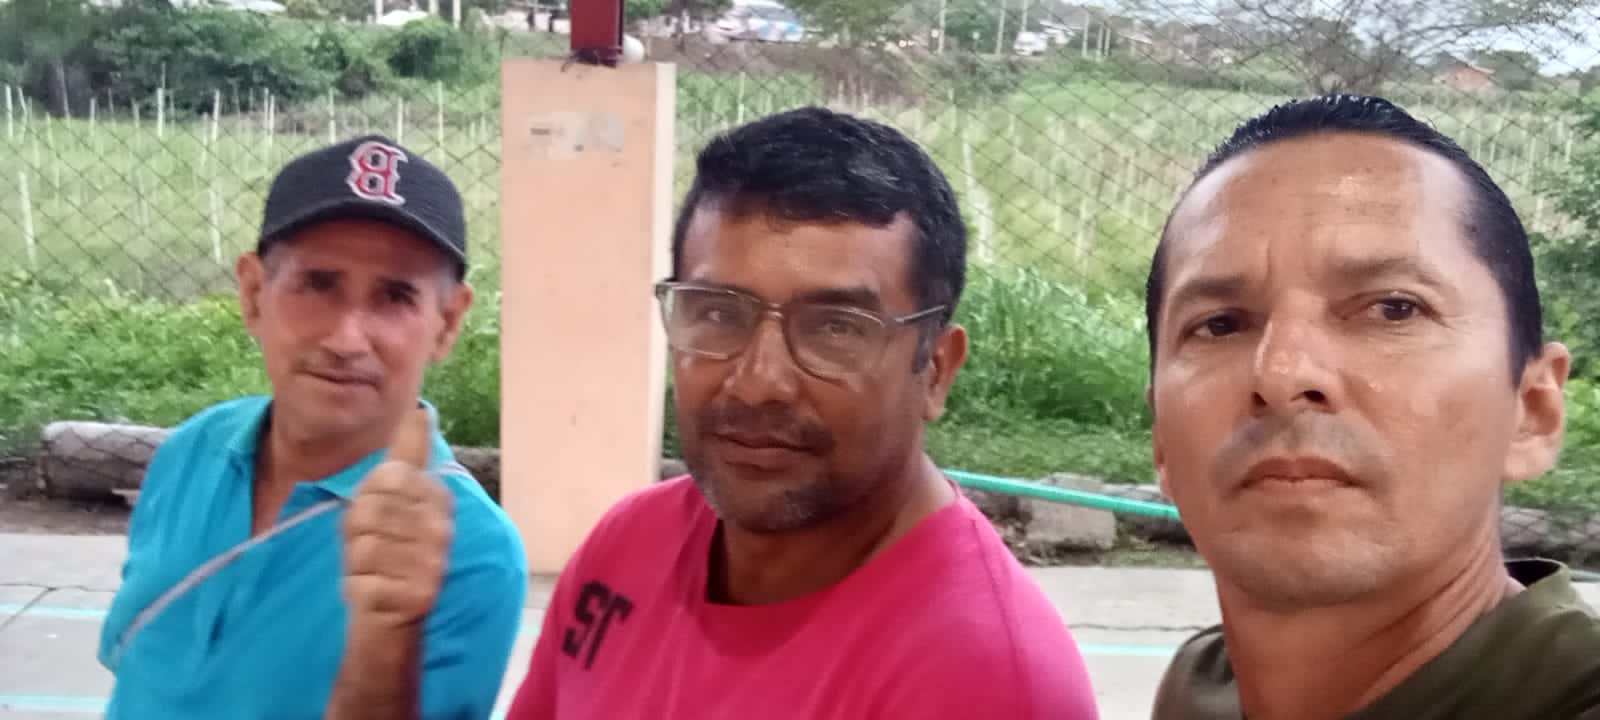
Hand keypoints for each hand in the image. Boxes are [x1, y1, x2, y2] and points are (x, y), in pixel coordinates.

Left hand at [340, 406, 454, 630]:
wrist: (392, 609)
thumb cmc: (390, 544)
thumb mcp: (396, 495)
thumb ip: (407, 453)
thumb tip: (418, 410)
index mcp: (438, 499)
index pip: (386, 479)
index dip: (368, 497)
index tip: (380, 513)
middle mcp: (442, 530)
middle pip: (371, 512)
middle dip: (358, 530)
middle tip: (373, 544)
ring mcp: (431, 565)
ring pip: (365, 547)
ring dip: (356, 560)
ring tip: (374, 567)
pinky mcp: (414, 597)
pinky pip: (363, 581)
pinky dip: (358, 587)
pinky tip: (374, 589)